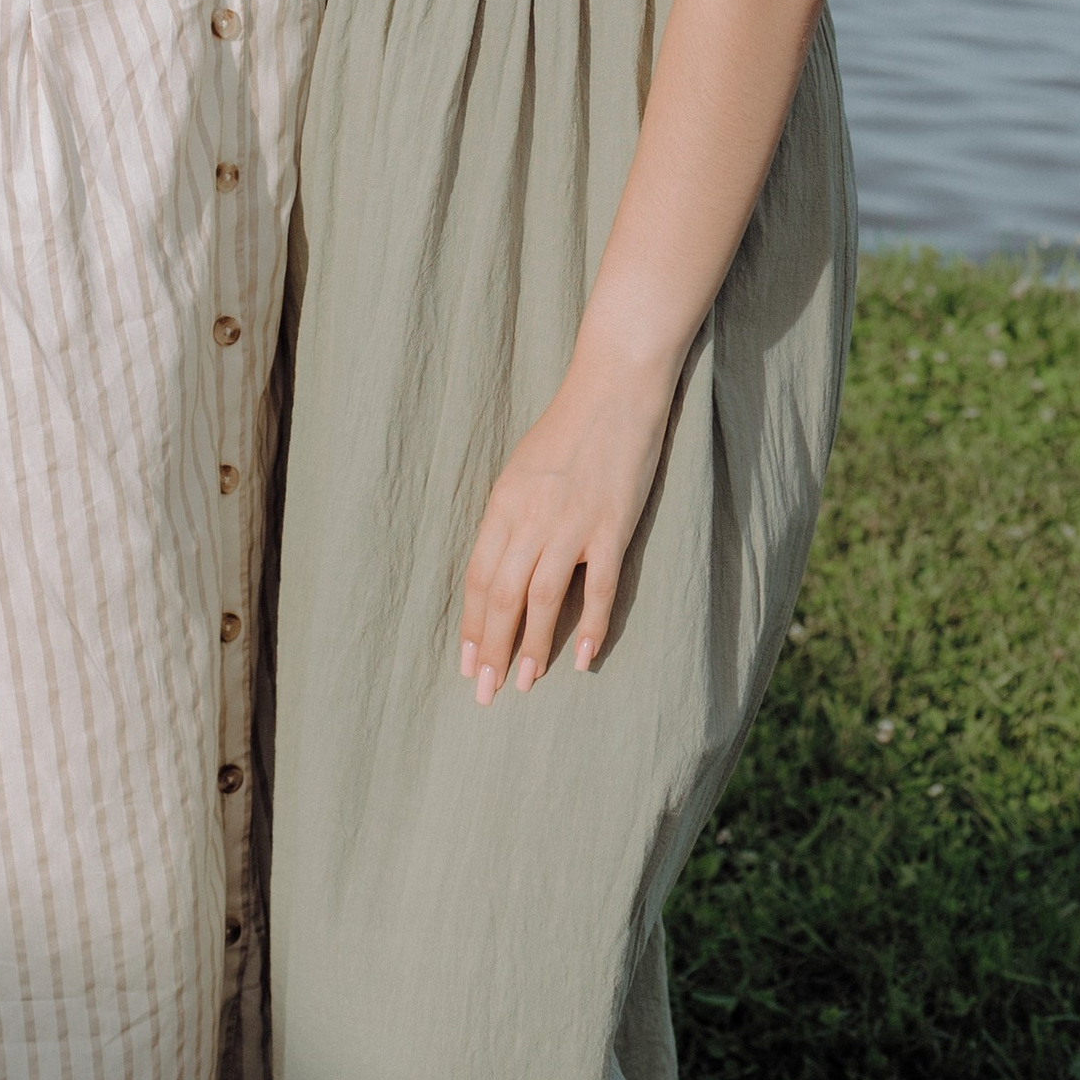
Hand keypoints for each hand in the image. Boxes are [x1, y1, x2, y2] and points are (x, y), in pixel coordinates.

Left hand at [458, 355, 680, 701]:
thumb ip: (510, 519)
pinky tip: (582, 658)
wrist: (613, 388)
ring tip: (524, 682)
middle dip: (491, 648)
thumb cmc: (567, 429)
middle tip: (485, 692)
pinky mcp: (613, 525)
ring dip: (532, 646)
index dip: (469, 625)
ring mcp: (572, 523)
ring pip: (542, 598)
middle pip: (501, 596)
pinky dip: (590, 625)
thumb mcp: (522, 471)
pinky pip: (598, 586)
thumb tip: (500, 569)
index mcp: (502, 505)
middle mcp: (530, 518)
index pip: (476, 577)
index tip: (466, 663)